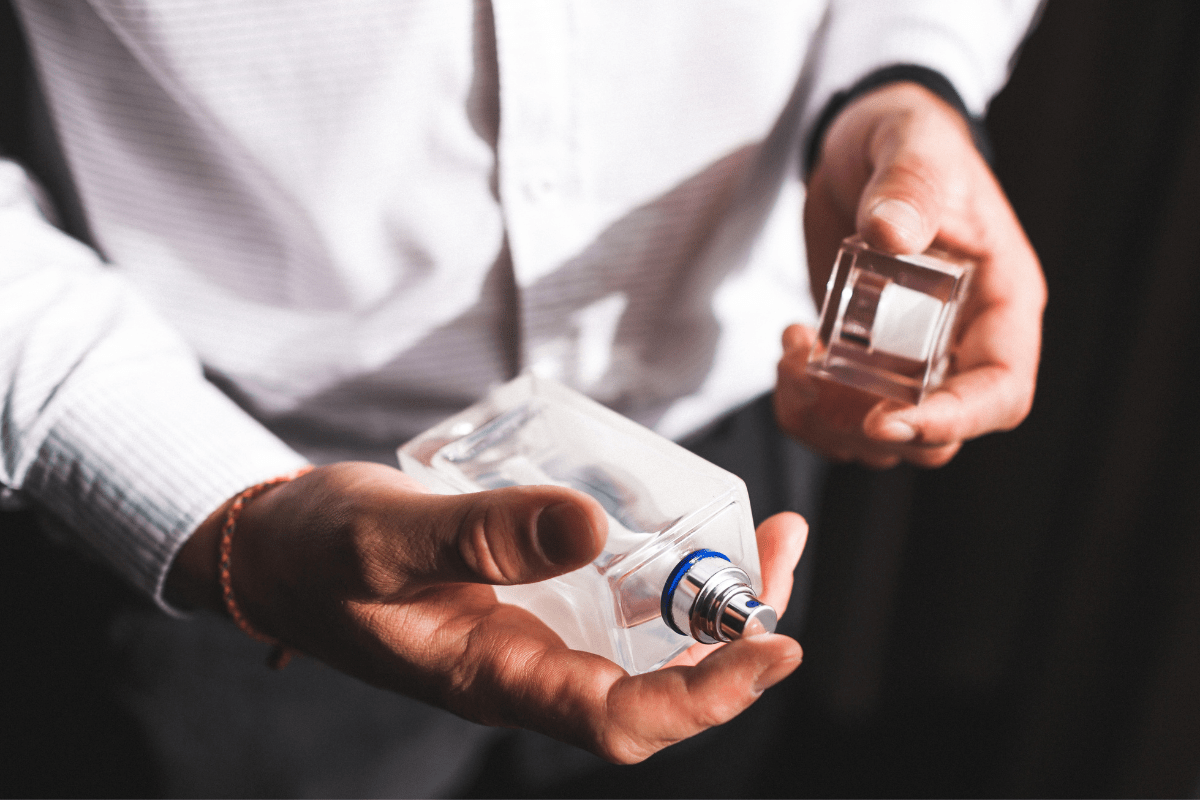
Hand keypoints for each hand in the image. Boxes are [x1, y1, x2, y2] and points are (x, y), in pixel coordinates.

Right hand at [167, 461, 806, 762]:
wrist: (275, 549)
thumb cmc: (315, 552)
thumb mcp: (387, 539)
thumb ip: (479, 538)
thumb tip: (591, 527)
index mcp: (496, 680)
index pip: (623, 721)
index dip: (709, 696)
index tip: (779, 646)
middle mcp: (528, 669)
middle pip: (658, 687)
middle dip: (736, 635)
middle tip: (783, 552)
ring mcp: (531, 636)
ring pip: (645, 641)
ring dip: (714, 598)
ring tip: (765, 533)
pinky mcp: (527, 599)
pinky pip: (613, 598)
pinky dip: (662, 566)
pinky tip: (681, 520)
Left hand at [778, 82, 1045, 467]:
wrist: (861, 143)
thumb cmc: (910, 139)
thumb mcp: (914, 147)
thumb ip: (909, 187)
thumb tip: (891, 233)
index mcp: (1001, 302)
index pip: (1001, 392)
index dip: (953, 421)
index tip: (888, 419)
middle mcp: (962, 341)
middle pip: (939, 435)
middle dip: (870, 427)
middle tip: (815, 378)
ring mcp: (912, 355)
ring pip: (884, 436)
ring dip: (827, 419)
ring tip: (793, 352)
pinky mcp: (864, 355)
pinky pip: (841, 413)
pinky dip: (805, 405)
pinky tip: (790, 347)